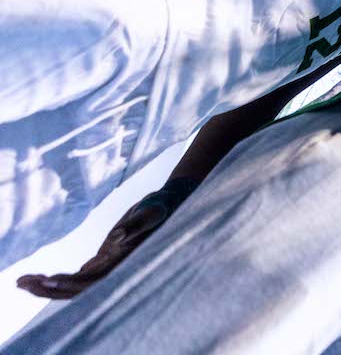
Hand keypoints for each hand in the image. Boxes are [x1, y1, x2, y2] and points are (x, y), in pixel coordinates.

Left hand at [16, 180, 195, 298]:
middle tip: (21, 283)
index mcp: (123, 260)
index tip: (47, 281)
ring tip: (24, 281)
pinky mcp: (107, 254)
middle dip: (50, 289)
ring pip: (77, 283)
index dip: (69, 285)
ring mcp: (109, 262)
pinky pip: (83, 273)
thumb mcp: (150, 212)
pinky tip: (47, 278)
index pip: (92, 281)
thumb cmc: (160, 207)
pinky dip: (63, 278)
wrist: (166, 202)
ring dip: (51, 285)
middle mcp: (114, 266)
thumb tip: (116, 238)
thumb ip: (135, 225)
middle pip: (79, 288)